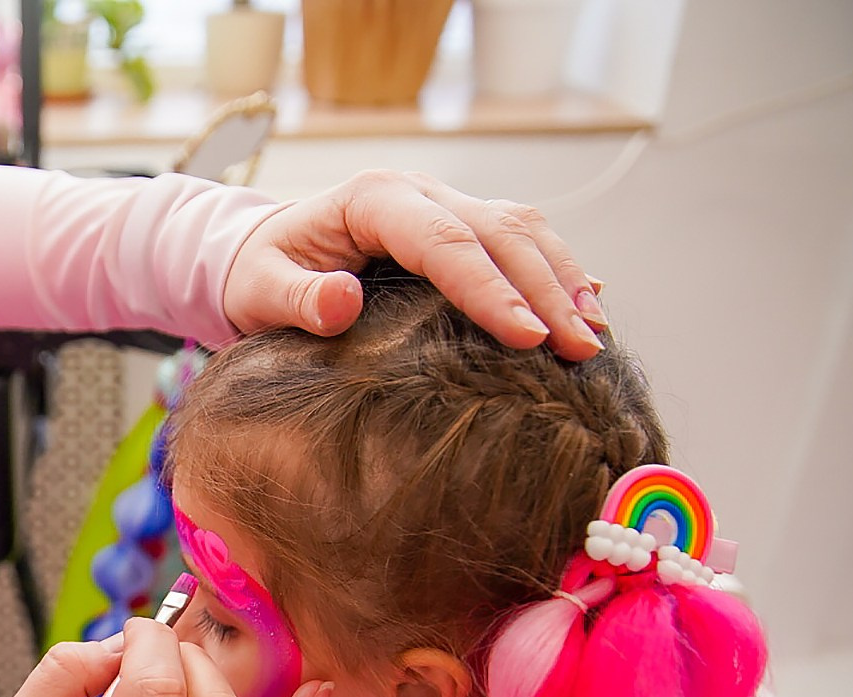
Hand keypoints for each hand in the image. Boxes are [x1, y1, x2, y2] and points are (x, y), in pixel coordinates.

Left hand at [223, 170, 606, 360]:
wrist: (262, 254)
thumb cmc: (260, 274)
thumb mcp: (260, 291)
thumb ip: (296, 299)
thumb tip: (342, 301)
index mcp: (375, 199)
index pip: (445, 243)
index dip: (490, 289)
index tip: (527, 337)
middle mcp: (420, 193)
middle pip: (500, 233)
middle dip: (546, 290)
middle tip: (581, 348)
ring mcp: (445, 205)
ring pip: (521, 231)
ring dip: (563, 280)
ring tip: (593, 336)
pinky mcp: (460, 227)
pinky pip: (518, 242)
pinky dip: (554, 274)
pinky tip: (587, 309)